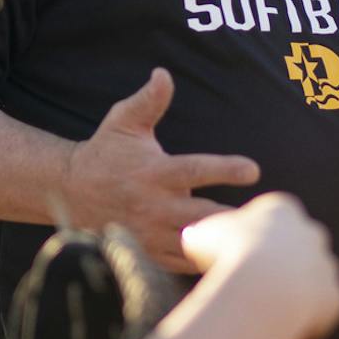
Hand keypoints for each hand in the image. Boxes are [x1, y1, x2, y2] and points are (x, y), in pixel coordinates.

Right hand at [60, 69, 259, 271]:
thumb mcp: (123, 122)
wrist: (71, 193)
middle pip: (202, 216)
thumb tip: (164, 74)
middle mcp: (154, 206)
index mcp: (154, 172)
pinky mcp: (149, 252)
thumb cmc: (105, 152)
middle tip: (266, 218)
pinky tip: (232, 261)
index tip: (253, 169)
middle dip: (233, 217)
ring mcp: (151, 233)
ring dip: (224, 244)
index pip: (195, 170)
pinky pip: (183, 264)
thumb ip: (148, 101)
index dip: (225, 169)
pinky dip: (206, 264)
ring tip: (257, 241)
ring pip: (195, 245)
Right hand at [182, 193, 338, 338]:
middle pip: (296, 249)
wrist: (263, 287)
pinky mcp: (335, 296)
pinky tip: (280, 325)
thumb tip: (193, 239)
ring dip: (293, 293)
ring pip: (311, 280)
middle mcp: (312, 233)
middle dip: (278, 266)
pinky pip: (321, 309)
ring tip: (265, 310)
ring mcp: (326, 265)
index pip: (270, 222)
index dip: (250, 242)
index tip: (233, 260)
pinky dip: (304, 318)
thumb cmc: (228, 256)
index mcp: (282, 210)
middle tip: (250, 287)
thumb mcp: (201, 237)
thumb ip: (202, 236)